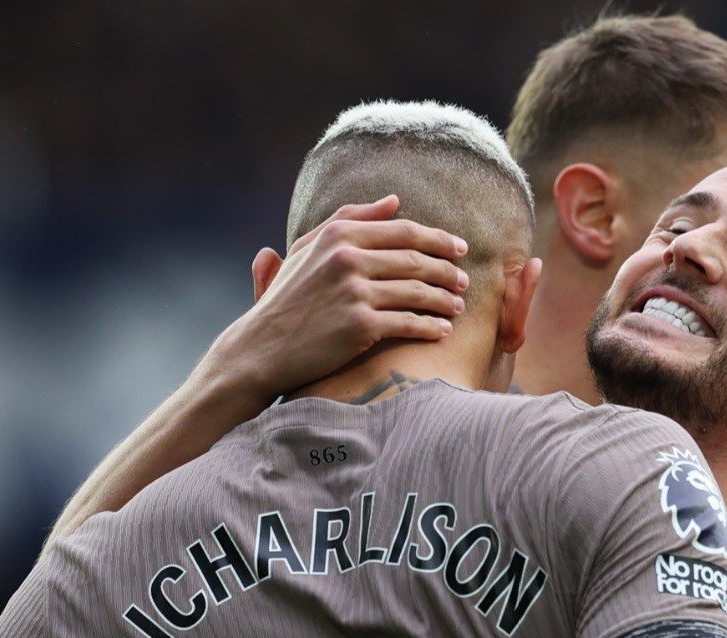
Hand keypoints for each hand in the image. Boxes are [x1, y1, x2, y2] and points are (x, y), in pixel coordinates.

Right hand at [206, 194, 470, 399]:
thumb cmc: (287, 299)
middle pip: (416, 260)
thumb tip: (394, 200)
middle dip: (447, 270)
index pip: (404, 231)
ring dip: (444, 299)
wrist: (262, 348)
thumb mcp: (308, 249)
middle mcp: (347, 258)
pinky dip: (431, 327)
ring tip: (457, 306)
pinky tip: (442, 330)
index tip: (460, 249)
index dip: (439, 239)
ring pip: (417, 292)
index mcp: (338, 234)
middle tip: (464, 280)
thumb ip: (350, 219)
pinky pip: (409, 323)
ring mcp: (354, 292)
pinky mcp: (360, 326)